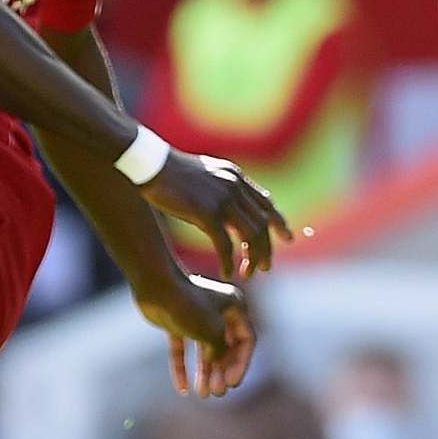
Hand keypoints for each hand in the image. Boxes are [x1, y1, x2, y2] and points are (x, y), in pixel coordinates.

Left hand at [135, 271, 255, 399]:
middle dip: (222, 371)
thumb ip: (221, 353)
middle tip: (217, 392)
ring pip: (204, 350)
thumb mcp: (212, 333)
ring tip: (203, 394)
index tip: (232, 384)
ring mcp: (196, 317)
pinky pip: (182, 349)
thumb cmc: (189, 306)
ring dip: (205, 373)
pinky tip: (182, 389)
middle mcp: (219, 310)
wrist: (155, 287)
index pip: (246, 340)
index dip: (241, 364)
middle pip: (226, 347)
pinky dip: (182, 367)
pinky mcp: (177, 323)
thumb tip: (220, 365)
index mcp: (235, 307)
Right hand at [143, 149, 290, 277]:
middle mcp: (234, 187)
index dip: (278, 222)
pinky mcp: (207, 213)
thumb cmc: (171, 172)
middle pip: (262, 224)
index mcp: (235, 177)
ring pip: (251, 236)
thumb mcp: (205, 173)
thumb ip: (221, 185)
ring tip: (249, 274)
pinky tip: (226, 273)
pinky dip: (229, 262)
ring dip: (253, 258)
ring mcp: (223, 199)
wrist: (150, 164)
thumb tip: (228, 201)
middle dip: (266, 249)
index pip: (266, 203)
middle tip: (265, 268)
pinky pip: (226, 245)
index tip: (287, 238)